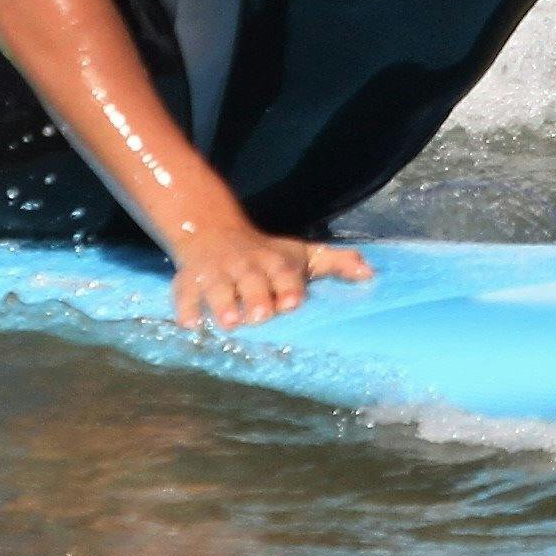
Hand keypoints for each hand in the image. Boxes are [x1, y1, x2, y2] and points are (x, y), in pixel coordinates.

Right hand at [163, 223, 372, 329]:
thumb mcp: (302, 254)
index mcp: (273, 261)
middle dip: (255, 296)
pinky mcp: (188, 280)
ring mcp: (215, 273)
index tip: (292, 302)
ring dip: (223, 303)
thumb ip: (337, 262)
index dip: (288, 286)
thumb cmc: (266, 254)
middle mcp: (245, 265)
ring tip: (230, 323)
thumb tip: (371, 273)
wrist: (211, 230)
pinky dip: (186, 308)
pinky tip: (191, 325)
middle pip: (251, 280)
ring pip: (218, 286)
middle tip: (260, 316)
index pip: (283, 272)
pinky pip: (184, 293)